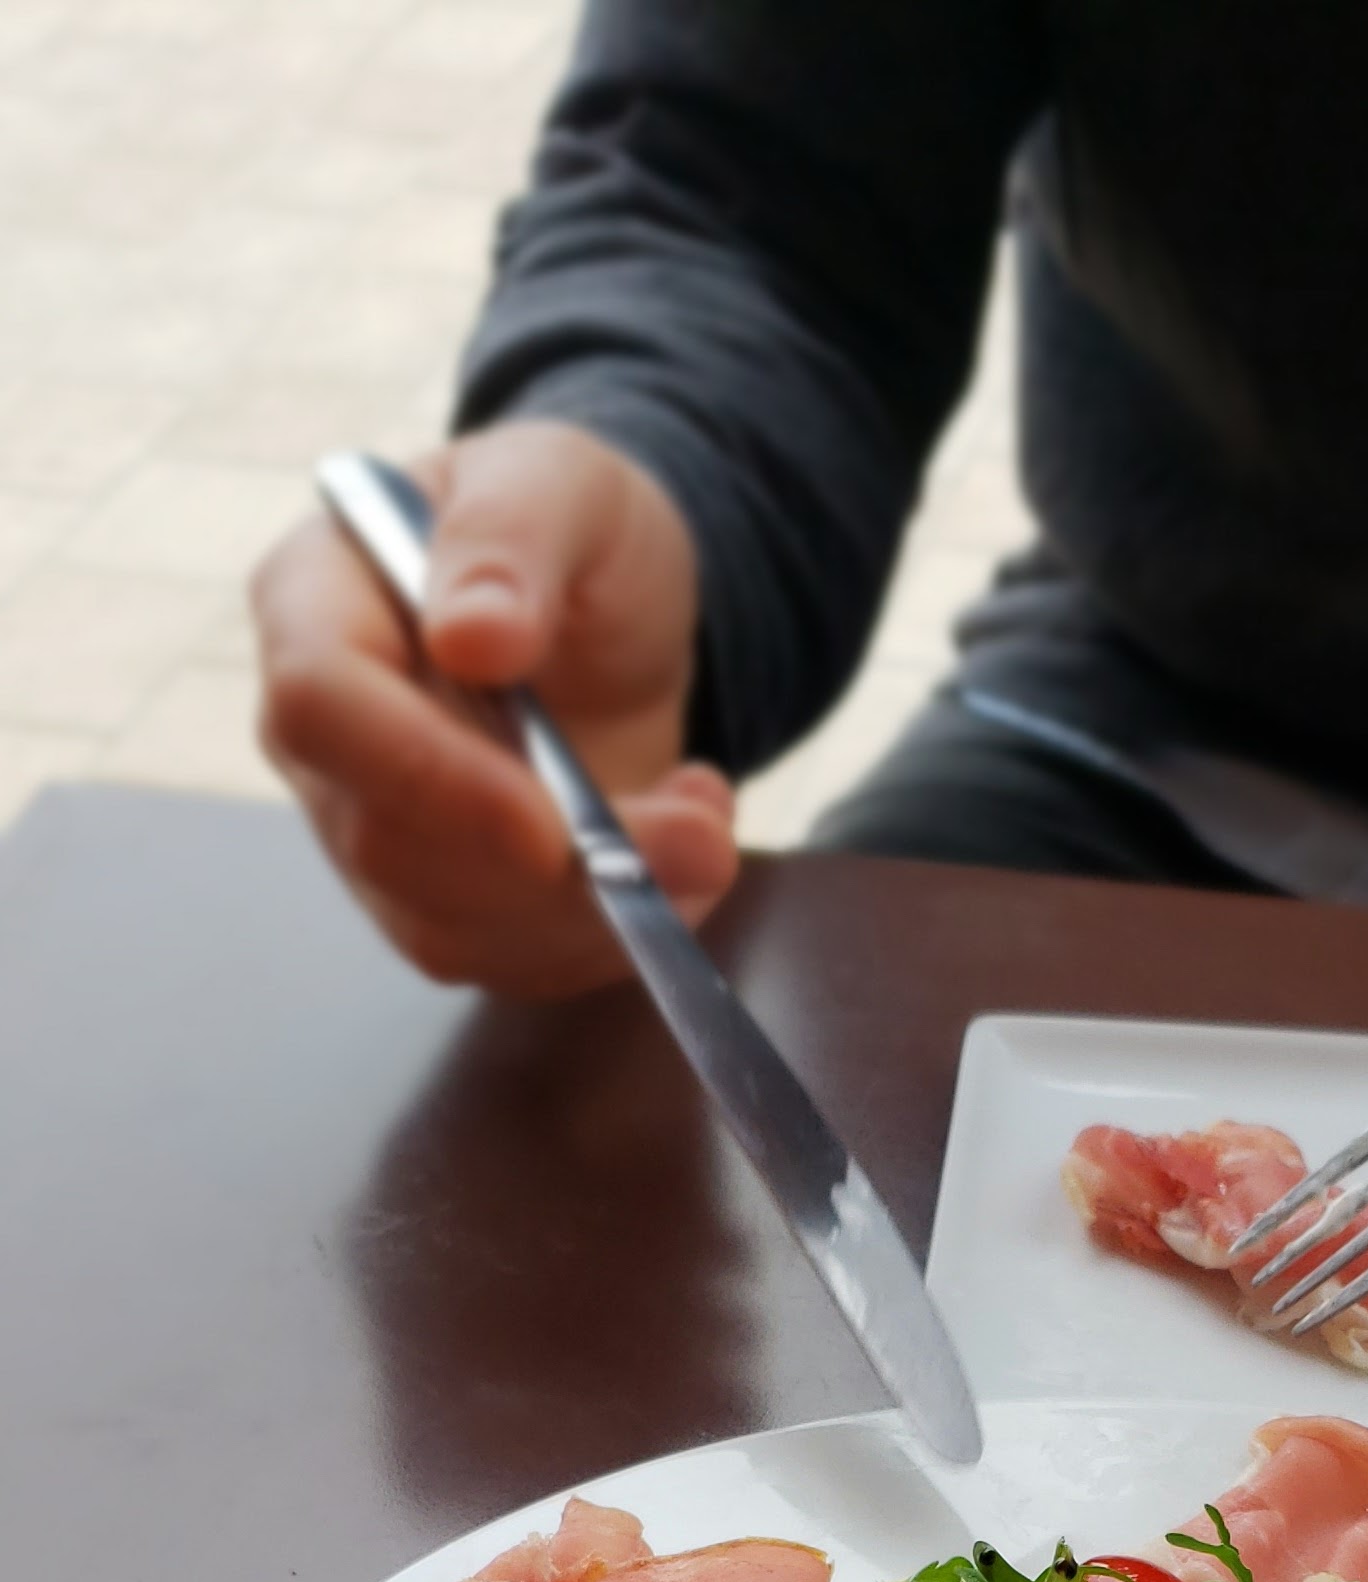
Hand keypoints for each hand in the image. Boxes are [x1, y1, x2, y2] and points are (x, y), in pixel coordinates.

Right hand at [253, 422, 740, 997]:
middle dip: (552, 870)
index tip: (548, 822)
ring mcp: (373, 828)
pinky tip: (680, 854)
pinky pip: (515, 961)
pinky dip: (616, 933)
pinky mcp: (445, 902)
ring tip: (705, 827)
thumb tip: (472, 637)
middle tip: (700, 835)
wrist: (612, 606)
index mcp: (312, 601)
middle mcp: (321, 736)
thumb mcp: (562, 482)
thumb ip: (511, 539)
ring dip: (598, 910)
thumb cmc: (567, 523)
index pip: (320, 707)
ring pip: (450, 928)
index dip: (426, 776)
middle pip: (387, 844)